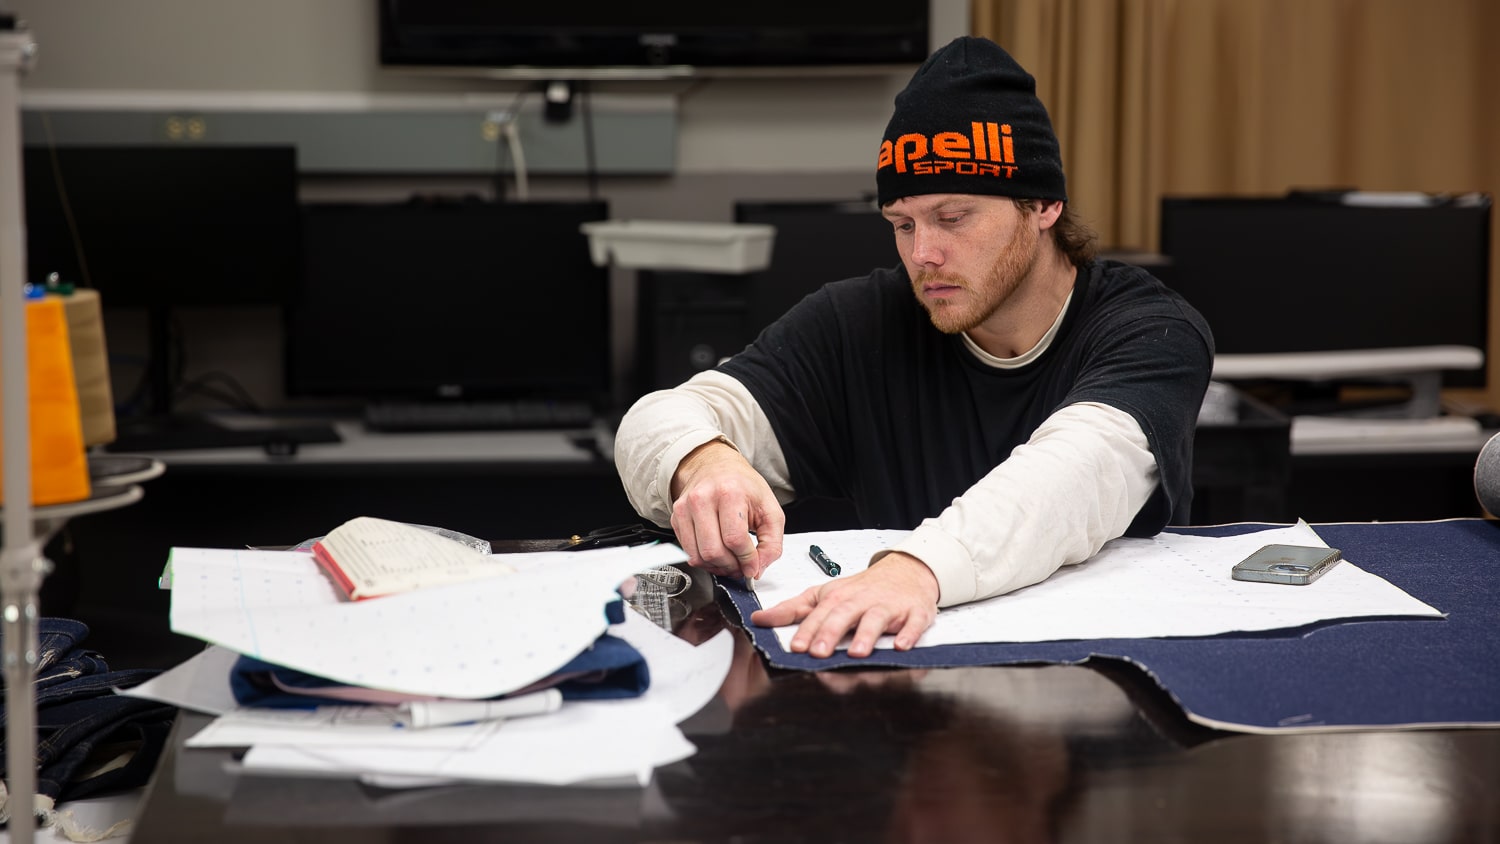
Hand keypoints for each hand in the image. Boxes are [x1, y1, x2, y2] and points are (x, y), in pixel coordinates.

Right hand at [669, 441, 784, 580]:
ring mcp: (685, 508)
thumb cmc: (744, 486)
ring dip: (716, 566)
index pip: (735, 539)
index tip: (753, 566)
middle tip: (741, 566)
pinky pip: (687, 551)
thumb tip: (757, 569)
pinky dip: (703, 559)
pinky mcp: (676, 517)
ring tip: (729, 561)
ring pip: (697, 555)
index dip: (747, 560)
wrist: (716, 466)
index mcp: (729, 492)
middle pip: (713, 551)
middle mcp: (703, 498)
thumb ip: (771, 543)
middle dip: (731, 566)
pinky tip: (716, 552)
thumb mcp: (770, 510)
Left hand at [750, 552, 938, 657]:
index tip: (796, 646)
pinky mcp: (914, 613)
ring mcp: (889, 607)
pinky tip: (901, 646)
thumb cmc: (862, 588)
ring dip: (867, 635)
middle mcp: (861, 601)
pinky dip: (909, 634)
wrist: (906, 571)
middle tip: (819, 653)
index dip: (808, 630)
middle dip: (831, 634)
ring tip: (857, 652)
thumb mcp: (825, 594)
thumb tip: (759, 619)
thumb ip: (793, 609)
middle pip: (844, 616)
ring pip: (877, 620)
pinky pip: (913, 624)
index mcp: (838, 598)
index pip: (820, 614)